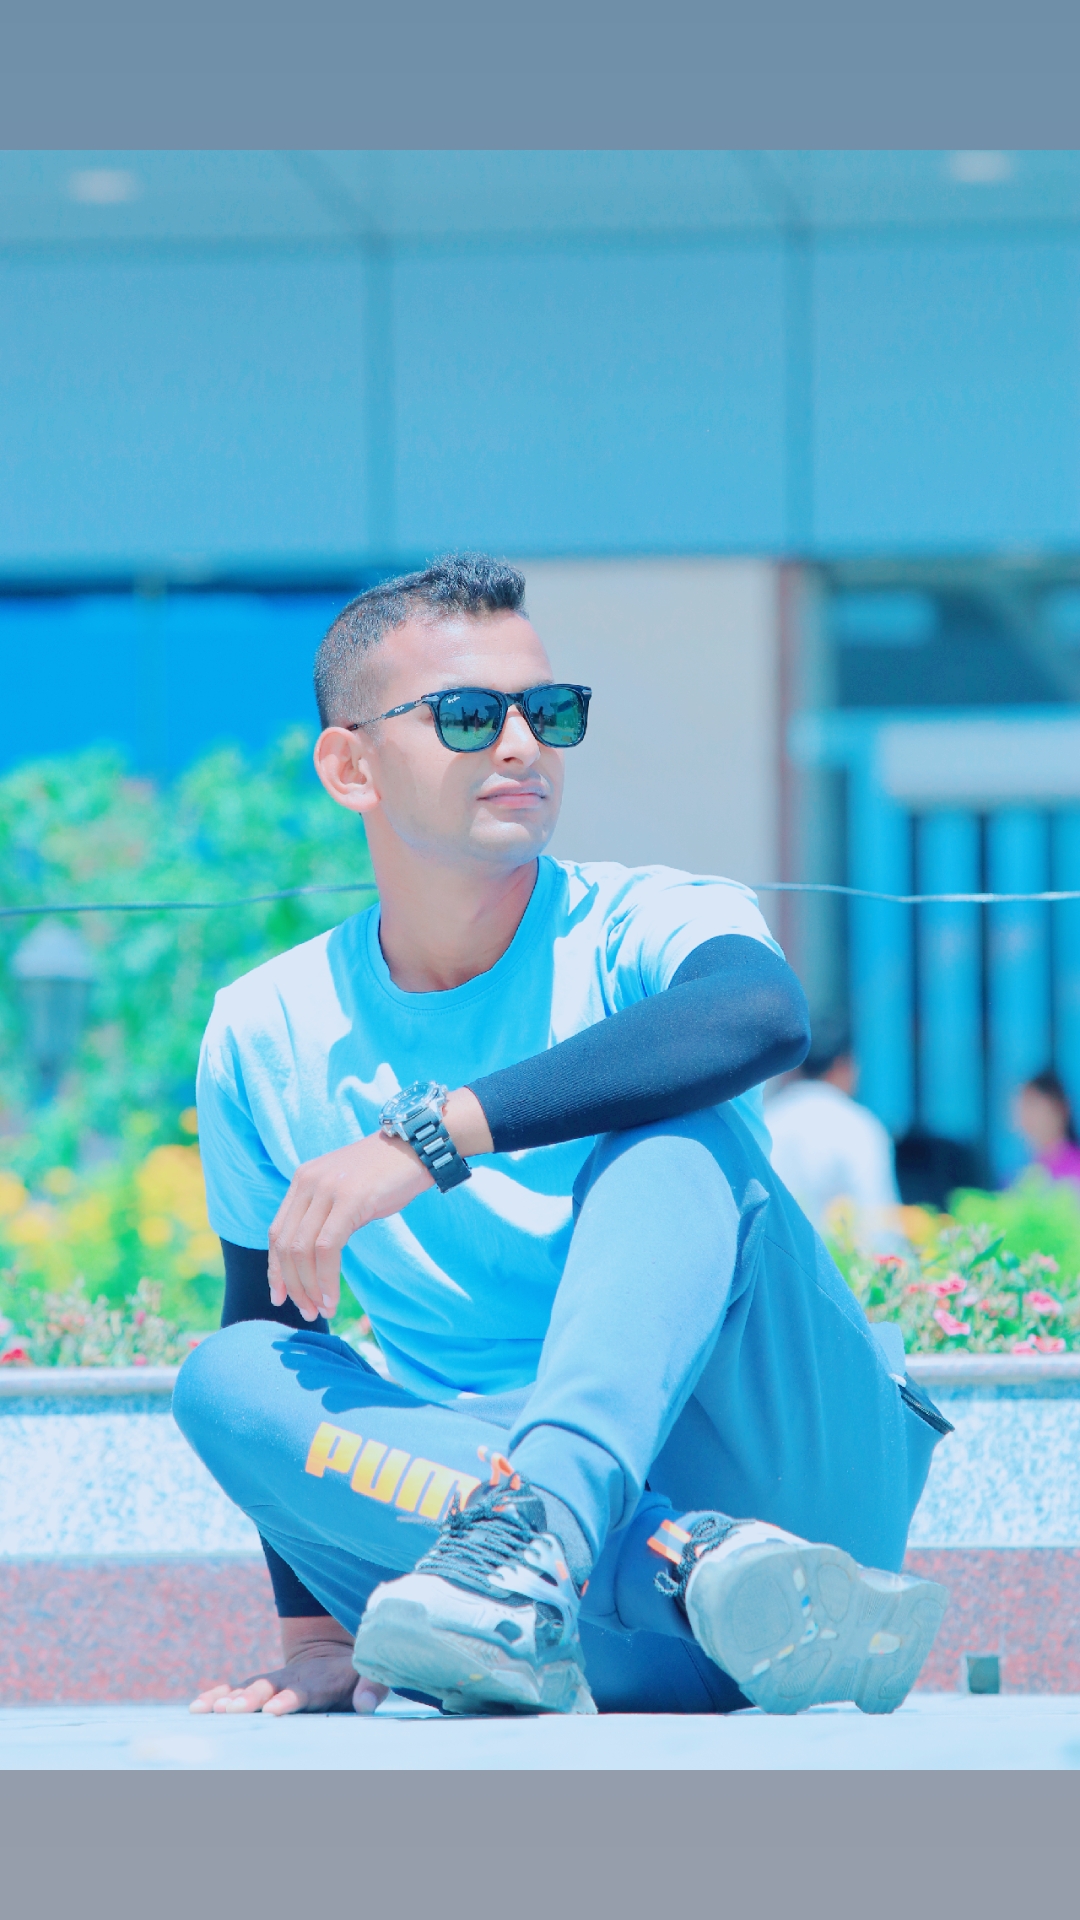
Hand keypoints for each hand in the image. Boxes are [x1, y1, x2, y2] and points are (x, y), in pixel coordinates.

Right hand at [189, 1617, 388, 1716]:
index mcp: (319, 1681)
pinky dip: (216, 1696)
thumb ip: (370, 1688)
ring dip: (227, 1698)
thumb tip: (366, 1706)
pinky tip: (196, 1706)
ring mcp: (274, 1681)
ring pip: (247, 1687)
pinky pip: (235, 1689)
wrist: (332, 1654)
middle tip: (230, 1709)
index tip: (274, 1709)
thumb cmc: (355, 1674)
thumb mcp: (370, 1676)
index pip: (302, 1691)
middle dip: (248, 1699)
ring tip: (205, 1709)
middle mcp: (291, 1679)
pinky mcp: (261, 1686)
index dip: (289, 1699)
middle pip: (267, 1688)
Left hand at [268, 1087, 491, 1322]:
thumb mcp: (347, 1190)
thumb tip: (316, 1256)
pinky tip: (332, 1297)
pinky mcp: (349, 1200)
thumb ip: (327, 1213)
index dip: (275, 1269)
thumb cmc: (388, 1172)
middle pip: (285, 1245)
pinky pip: (327, 1248)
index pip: (277, 1232)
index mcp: (303, 1180)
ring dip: (309, 1287)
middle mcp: (308, 1182)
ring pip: (302, 1250)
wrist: (418, 1145)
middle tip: (306, 1311)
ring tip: (321, 1309)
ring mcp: (327, 1190)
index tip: (280, 1295)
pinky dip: (326, 1278)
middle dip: (292, 1284)